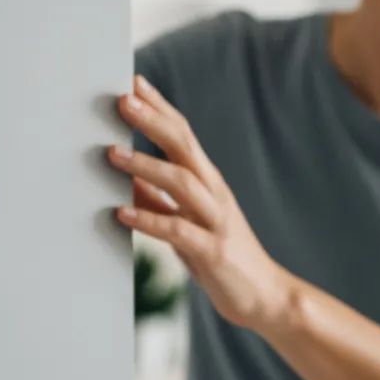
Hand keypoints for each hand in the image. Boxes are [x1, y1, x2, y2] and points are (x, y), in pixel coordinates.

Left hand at [109, 74, 293, 331]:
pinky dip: (150, 219)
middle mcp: (214, 193)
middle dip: (152, 120)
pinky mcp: (212, 251)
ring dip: (145, 166)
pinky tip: (123, 214)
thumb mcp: (186, 224)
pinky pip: (178, 231)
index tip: (134, 82)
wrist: (266, 297)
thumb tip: (126, 180)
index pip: (183, 133)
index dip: (160, 107)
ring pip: (182, 182)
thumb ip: (159, 201)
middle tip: (122, 100)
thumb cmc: (222, 257)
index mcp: (208, 182)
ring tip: (112, 153)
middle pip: (184, 146)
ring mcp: (215, 220)